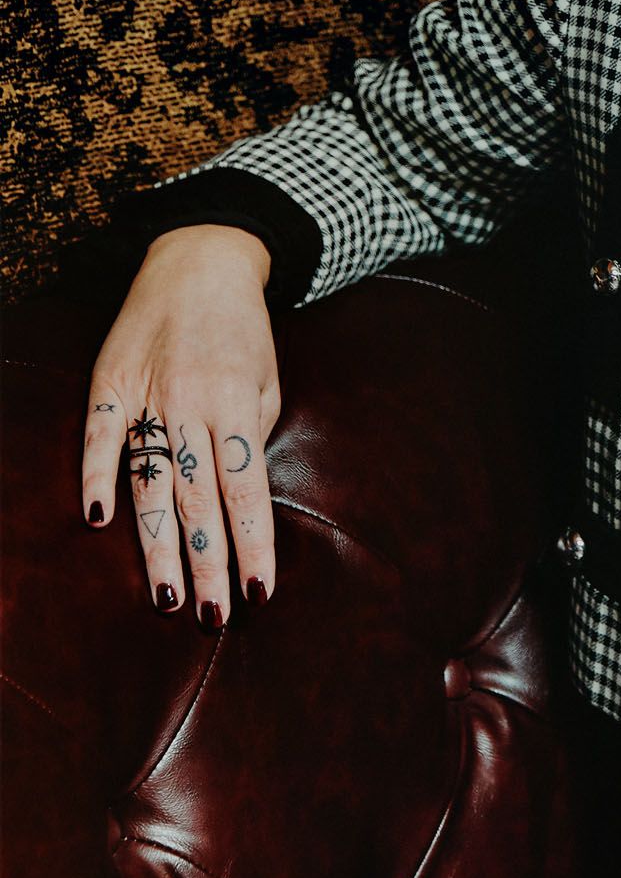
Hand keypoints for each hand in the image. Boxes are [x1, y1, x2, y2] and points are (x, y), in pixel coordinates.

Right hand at [80, 226, 282, 625]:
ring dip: (159, 544)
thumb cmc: (243, 331)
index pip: (246, 488)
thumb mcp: (268, 378)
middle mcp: (190, 401)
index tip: (260, 591)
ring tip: (166, 598)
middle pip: (198, 497)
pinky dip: (95, 475)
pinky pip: (99, 436)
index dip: (253, 542)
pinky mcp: (109, 382)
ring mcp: (145, 392)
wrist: (199, 261)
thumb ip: (252, 436)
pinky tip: (97, 520)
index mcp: (236, 402)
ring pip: (150, 482)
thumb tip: (239, 497)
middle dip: (207, 562)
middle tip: (213, 617)